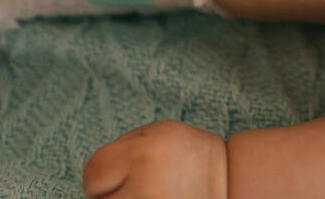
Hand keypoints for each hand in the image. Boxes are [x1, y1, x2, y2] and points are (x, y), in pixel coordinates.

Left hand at [83, 121, 225, 198]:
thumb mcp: (162, 132)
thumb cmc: (193, 156)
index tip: (127, 174)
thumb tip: (94, 174)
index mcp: (145, 152)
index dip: (106, 175)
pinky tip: (156, 198)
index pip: (92, 174)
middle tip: (147, 186)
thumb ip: (124, 146)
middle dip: (116, 193)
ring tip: (151, 195)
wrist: (232, 183)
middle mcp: (146, 184)